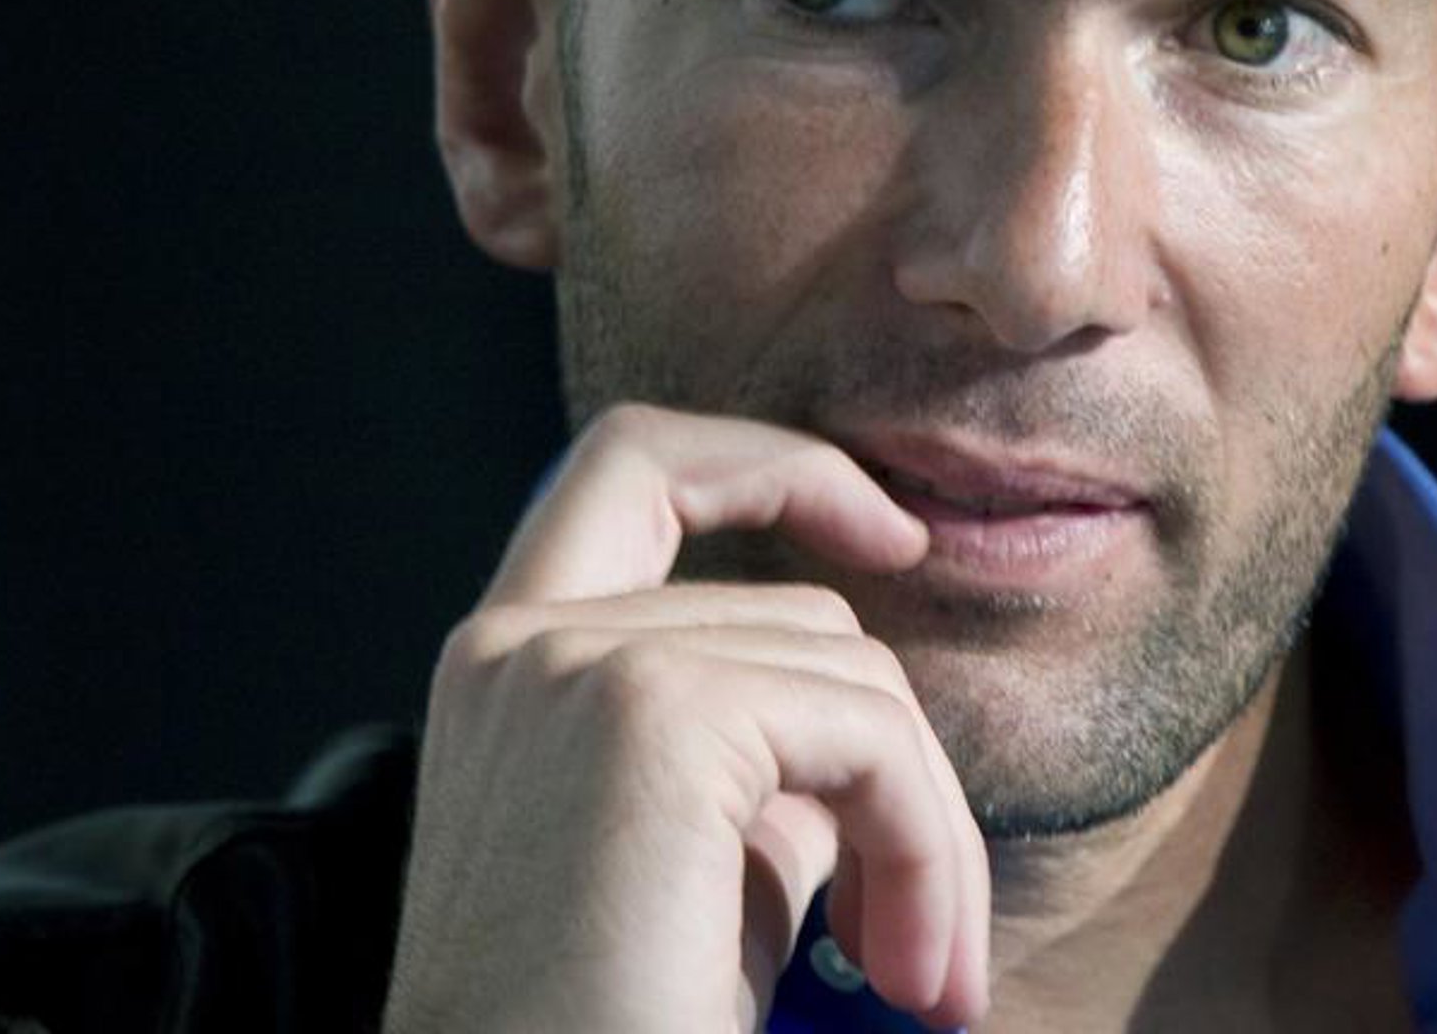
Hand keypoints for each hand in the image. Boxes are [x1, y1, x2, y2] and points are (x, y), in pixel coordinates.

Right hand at [381, 403, 991, 1033]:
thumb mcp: (684, 866)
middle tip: (929, 905)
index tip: (889, 537)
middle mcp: (521, 639)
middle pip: (799, 602)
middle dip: (897, 749)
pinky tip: (901, 968)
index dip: (774, 464)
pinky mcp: (656, 714)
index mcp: (507, 661)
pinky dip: (924, 846)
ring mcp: (578, 662)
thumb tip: (860, 720)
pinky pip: (869, 733)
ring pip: (854, 676)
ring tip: (909, 972)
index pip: (638, 465)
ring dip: (922, 834)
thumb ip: (751, 761)